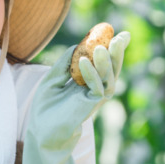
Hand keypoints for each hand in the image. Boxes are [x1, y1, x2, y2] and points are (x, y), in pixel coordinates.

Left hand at [21, 30, 129, 163]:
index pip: (101, 62)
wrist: (41, 131)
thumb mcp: (52, 79)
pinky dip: (90, 73)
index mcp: (86, 81)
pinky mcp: (90, 106)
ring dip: (105, 61)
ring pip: (108, 77)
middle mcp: (94, 88)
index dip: (108, 48)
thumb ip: (65, 64)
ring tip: (100, 47)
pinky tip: (84, 61)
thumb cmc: (46, 108)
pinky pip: (96, 88)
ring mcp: (94, 98)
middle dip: (118, 52)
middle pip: (111, 68)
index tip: (113, 31)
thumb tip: (77, 46)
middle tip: (123, 36)